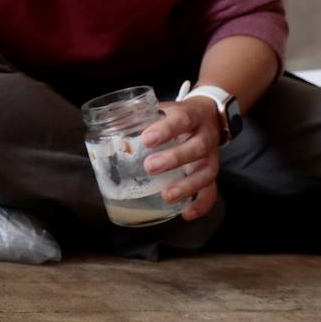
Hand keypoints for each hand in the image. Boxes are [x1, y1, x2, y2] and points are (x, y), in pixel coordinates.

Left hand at [139, 97, 221, 220]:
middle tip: (150, 167)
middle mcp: (205, 136)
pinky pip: (211, 191)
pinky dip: (201, 204)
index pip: (182, 119)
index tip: (147, 139)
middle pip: (196, 148)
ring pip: (206, 173)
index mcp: (191, 115)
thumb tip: (109, 130)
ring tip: (166, 196)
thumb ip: (140, 116)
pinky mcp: (211, 172)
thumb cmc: (178, 115)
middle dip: (174, 159)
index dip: (166, 130)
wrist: (208, 115)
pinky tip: (186, 213)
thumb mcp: (164, 108)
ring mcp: (211, 156)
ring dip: (187, 186)